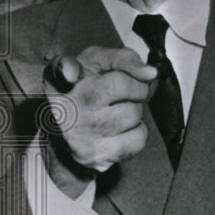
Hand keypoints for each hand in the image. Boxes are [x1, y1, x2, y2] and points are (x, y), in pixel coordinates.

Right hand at [42, 47, 157, 196]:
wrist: (68, 133)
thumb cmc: (91, 88)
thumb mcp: (101, 63)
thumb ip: (125, 59)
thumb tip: (151, 73)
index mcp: (62, 76)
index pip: (63, 67)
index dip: (67, 68)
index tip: (71, 73)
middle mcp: (66, 104)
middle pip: (122, 86)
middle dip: (136, 87)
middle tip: (126, 92)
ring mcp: (78, 132)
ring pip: (133, 113)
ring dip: (136, 110)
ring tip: (117, 111)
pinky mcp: (93, 155)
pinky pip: (138, 138)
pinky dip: (138, 131)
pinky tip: (119, 129)